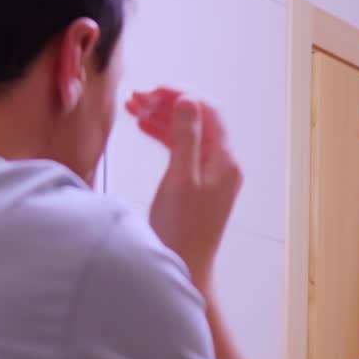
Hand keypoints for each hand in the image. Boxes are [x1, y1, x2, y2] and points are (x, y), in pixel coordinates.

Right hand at [126, 87, 242, 293]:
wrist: (185, 268)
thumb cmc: (181, 230)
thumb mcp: (180, 179)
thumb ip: (185, 137)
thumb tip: (187, 101)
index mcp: (224, 161)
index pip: (208, 111)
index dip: (181, 95)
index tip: (153, 91)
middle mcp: (223, 165)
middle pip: (198, 119)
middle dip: (168, 104)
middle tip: (137, 99)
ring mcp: (212, 175)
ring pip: (188, 133)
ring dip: (162, 119)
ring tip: (133, 109)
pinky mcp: (199, 185)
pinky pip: (184, 150)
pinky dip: (164, 137)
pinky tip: (144, 129)